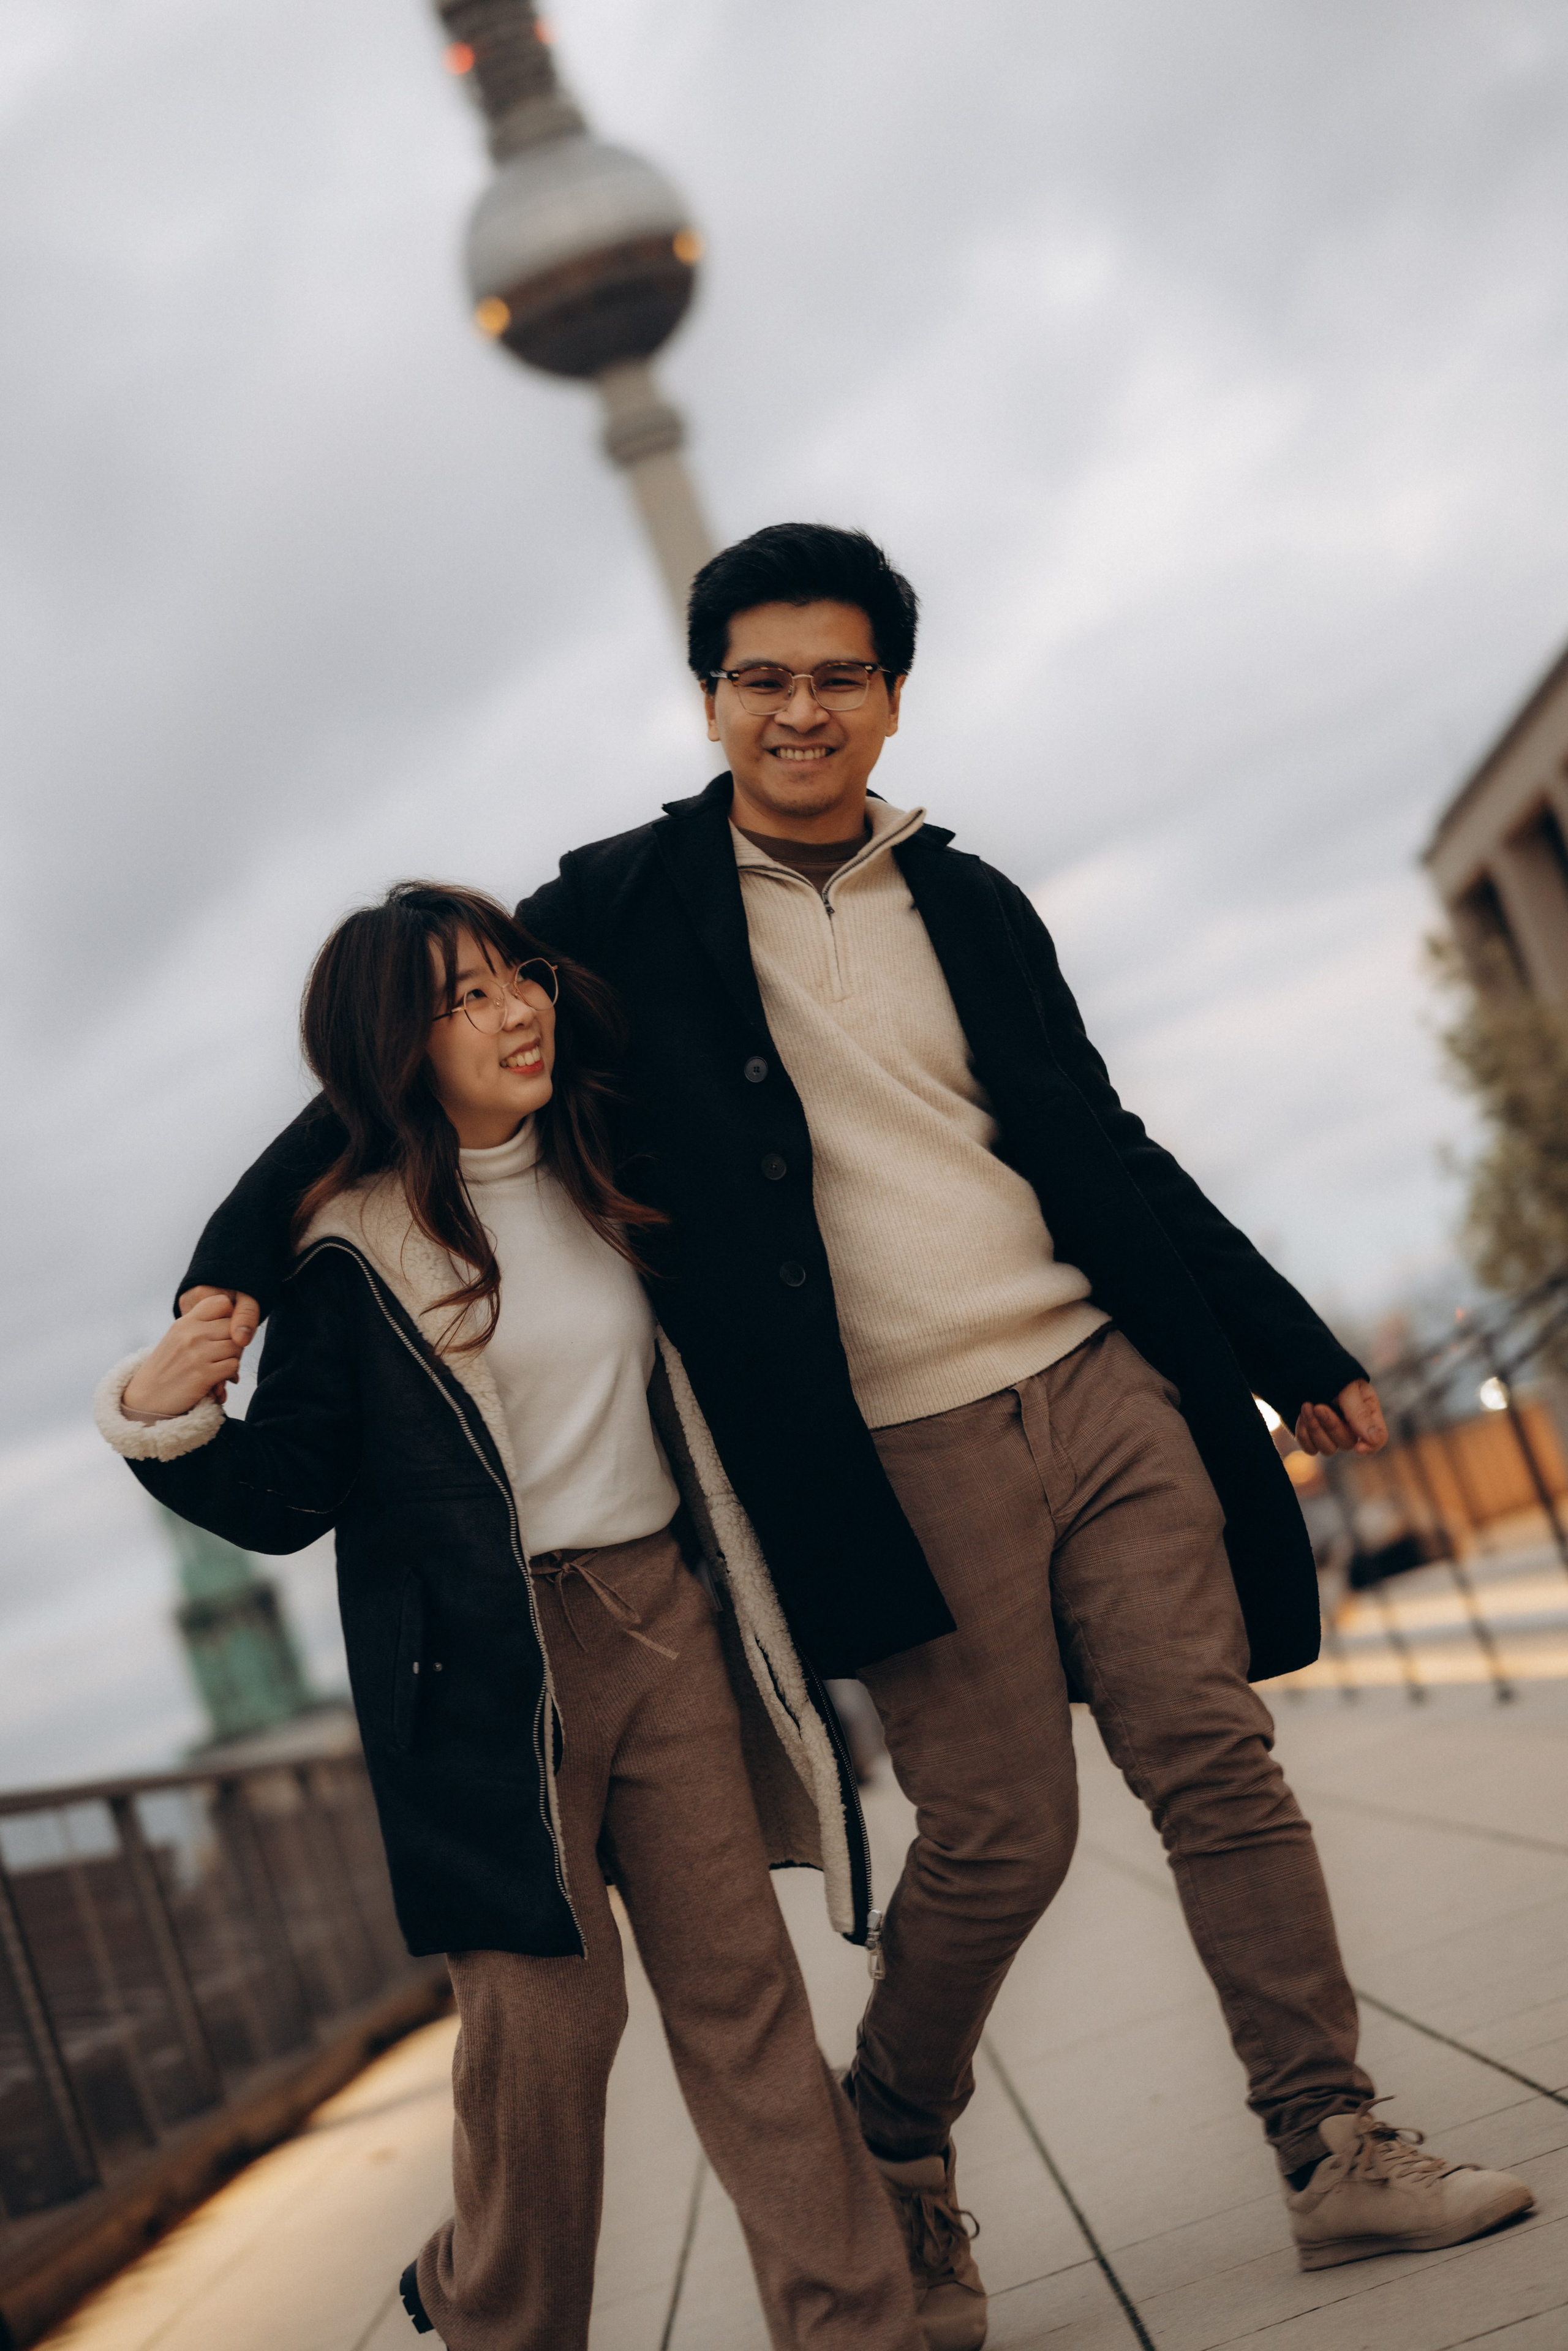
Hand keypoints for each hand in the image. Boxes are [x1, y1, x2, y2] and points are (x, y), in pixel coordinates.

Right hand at [177, 1287, 259, 1402]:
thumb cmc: (166, 1369)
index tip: (224, 1330)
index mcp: (185, 1322)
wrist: (146, 1399)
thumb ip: (200, 1326)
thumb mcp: (176, 1339)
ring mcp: (197, 1354)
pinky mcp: (203, 1375)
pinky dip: (230, 1373)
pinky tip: (220, 1379)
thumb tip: (234, 1320)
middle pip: (233, 1326)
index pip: (221, 1302)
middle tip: (226, 1353)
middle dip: (235, 1340)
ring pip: (237, 1346)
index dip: (230, 1315)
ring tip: (222, 1366)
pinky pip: (233, 1365)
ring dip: (234, 1358)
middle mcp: (191, 1334)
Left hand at [1295, 1379, 1386, 1456]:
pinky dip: (1304, 1435)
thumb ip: (1359, 1412)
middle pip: (1347, 1443)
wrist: (1301, 1366)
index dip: (1371, 1446)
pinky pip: (1310, 1448)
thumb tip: (1374, 1439)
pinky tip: (1301, 1417)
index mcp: (1367, 1410)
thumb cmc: (1328, 1371)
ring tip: (1306, 1406)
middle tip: (1318, 1406)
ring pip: (1328, 1449)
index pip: (1377, 1438)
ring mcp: (1331, 1433)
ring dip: (1315, 1429)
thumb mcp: (1347, 1387)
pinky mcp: (1313, 1436)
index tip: (1358, 1448)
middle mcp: (1351, 1425)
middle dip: (1331, 1425)